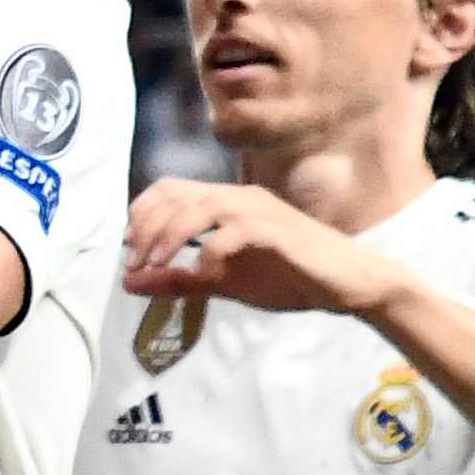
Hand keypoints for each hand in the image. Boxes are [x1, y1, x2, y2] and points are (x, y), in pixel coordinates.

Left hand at [118, 182, 406, 322]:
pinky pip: (238, 231)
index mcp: (226, 203)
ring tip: (155, 265)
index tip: (126, 248)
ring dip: (170, 235)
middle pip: (177, 195)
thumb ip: (179, 280)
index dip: (139, 213)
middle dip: (146, 227)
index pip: (169, 189)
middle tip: (133, 262)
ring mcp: (262, 212)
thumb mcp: (223, 283)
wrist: (348, 285)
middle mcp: (241, 198)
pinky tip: (205, 272)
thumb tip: (128, 283)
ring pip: (203, 207)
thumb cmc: (289, 278)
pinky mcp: (282, 232)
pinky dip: (213, 250)